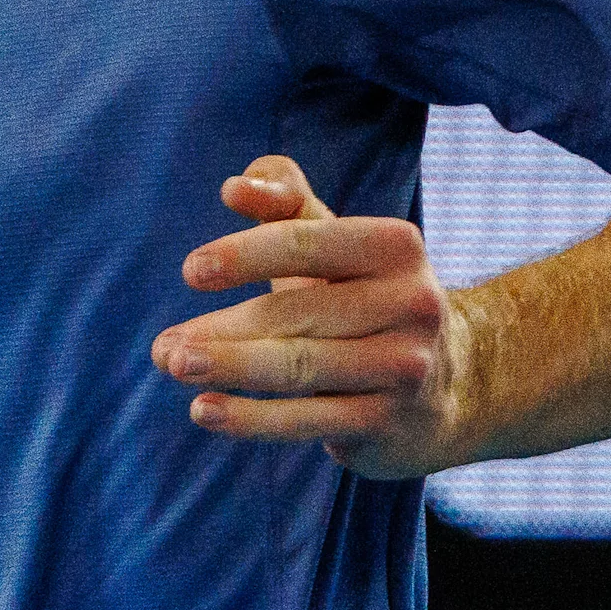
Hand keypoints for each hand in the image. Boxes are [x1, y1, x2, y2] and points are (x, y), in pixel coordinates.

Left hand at [148, 155, 474, 480]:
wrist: (446, 386)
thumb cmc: (365, 298)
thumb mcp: (335, 242)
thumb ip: (285, 203)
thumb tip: (235, 187)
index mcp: (395, 247)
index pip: (307, 243)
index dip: (245, 255)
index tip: (191, 272)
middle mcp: (412, 304)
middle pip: (296, 312)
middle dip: (222, 328)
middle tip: (163, 347)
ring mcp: (404, 366)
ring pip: (300, 366)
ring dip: (228, 366)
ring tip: (172, 365)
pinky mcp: (388, 422)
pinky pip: (307, 419)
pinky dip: (250, 417)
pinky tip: (202, 409)